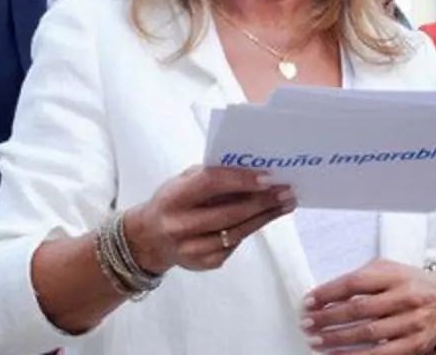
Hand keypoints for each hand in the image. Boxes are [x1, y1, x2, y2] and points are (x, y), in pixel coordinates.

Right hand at [122, 165, 295, 273]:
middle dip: (262, 202)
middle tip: (286, 192)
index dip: (241, 180)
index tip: (268, 177)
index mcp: (173, 197)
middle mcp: (179, 225)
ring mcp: (190, 249)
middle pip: (229, 213)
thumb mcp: (183, 182)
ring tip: (285, 205)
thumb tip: (253, 172)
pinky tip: (263, 219)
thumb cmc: (173, 202)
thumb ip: (212, 175)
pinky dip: (249, 230)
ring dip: (264, 218)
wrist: (148, 239)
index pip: (211, 183)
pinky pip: (233, 246)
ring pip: (236, 233)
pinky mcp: (201, 263)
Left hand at [302, 259, 435, 353]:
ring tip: (315, 341)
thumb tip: (325, 295)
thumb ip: (362, 278)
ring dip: (337, 339)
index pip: (355, 283)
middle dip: (328, 318)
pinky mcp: (416, 344)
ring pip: (368, 334)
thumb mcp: (390, 269)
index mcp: (395, 275)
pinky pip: (382, 354)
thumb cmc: (410, 283)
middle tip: (306, 323)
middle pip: (359, 309)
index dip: (328, 293)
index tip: (308, 301)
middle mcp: (406, 297)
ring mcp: (412, 322)